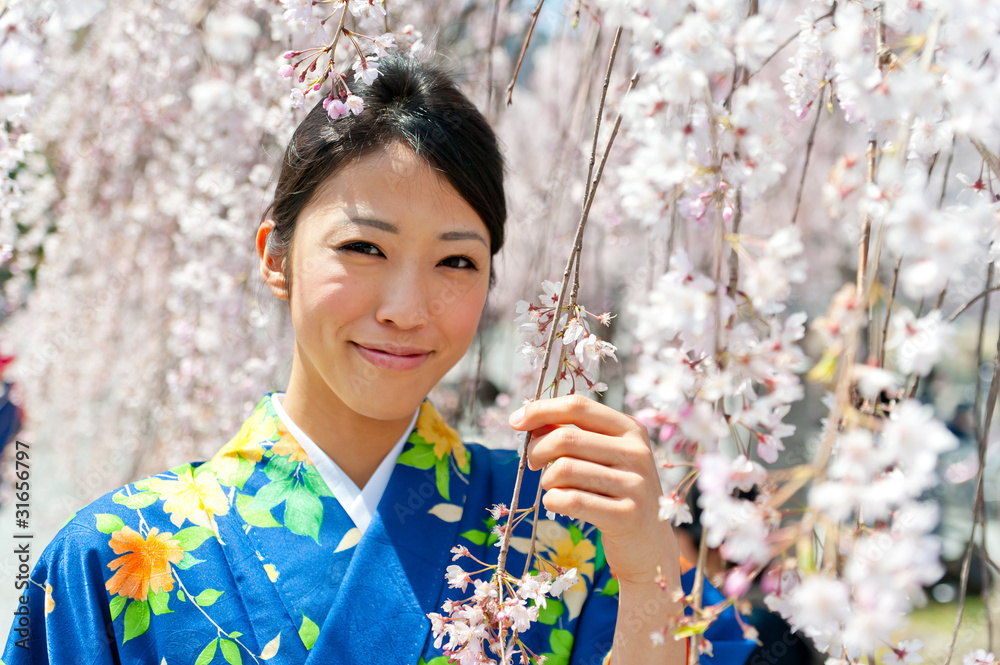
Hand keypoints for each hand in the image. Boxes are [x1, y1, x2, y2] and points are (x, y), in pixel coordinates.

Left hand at [508, 394, 678, 588]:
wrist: (649, 544)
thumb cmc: (615, 494)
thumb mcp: (603, 458)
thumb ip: (572, 435)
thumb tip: (527, 418)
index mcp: (630, 430)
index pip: (577, 407)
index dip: (541, 410)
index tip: (515, 422)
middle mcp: (637, 453)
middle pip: (565, 439)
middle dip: (536, 451)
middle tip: (533, 465)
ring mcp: (635, 485)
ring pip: (564, 470)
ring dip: (546, 481)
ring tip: (553, 488)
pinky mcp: (626, 516)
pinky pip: (571, 500)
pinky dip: (553, 501)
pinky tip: (556, 504)